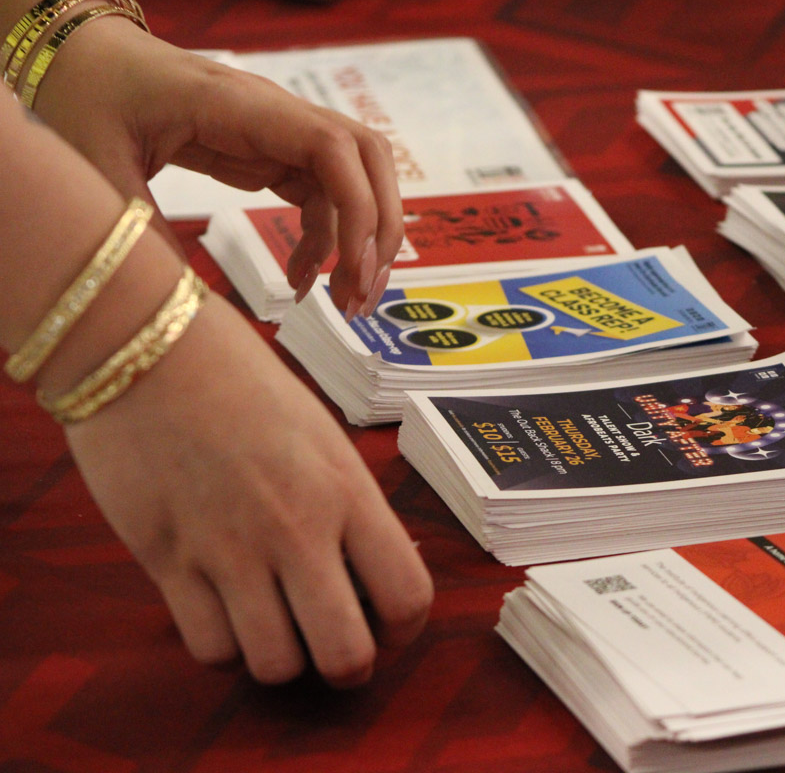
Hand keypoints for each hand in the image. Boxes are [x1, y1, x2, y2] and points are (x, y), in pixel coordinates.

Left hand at [32, 17, 402, 316]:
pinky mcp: (271, 155)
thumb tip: (184, 307)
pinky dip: (325, 242)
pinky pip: (322, 197)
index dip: (359, 207)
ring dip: (361, 240)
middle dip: (379, 229)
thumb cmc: (87, 96)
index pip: (334, 146)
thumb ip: (140, 232)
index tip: (353, 268)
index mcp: (239, 106)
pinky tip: (300, 279)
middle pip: (368, 159)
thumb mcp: (96, 165)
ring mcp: (279, 134)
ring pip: (354, 181)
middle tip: (362, 295)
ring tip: (344, 300)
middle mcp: (275, 115)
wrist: (82, 60)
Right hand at [63, 294, 432, 685]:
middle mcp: (297, 529)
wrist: (147, 347)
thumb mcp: (321, 435)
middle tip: (335, 647)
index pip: (407, 596)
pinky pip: (210, 649)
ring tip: (277, 628)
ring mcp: (229, 551)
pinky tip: (226, 616)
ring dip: (283, 659)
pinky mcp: (168, 562)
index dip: (404, 629)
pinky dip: (224, 649)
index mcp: (347, 490)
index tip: (387, 625)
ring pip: (276, 665)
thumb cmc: (243, 381)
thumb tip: (370, 569)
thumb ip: (348, 504)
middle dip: (350, 667)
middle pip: (346, 653)